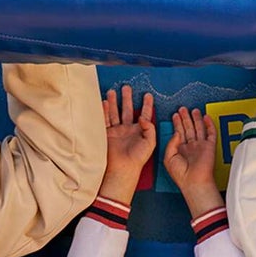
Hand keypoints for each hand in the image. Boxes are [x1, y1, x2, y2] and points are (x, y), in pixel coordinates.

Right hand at [98, 84, 154, 203]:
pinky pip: (105, 120)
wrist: (122, 169)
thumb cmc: (137, 158)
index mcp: (140, 131)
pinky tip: (104, 103)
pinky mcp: (107, 135)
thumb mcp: (150, 142)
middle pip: (127, 110)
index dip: (146, 105)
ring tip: (112, 91)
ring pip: (115, 113)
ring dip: (114, 102)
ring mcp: (116, 132)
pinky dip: (104, 111)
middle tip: (126, 87)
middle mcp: (127, 130)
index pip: (144, 114)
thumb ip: (150, 128)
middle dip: (126, 98)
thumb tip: (143, 118)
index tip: (147, 95)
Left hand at [163, 105, 216, 194]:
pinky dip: (209, 124)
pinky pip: (210, 132)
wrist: (193, 181)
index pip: (179, 133)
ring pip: (199, 128)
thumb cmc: (180, 174)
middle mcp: (190, 147)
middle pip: (188, 128)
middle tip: (182, 108)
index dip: (176, 123)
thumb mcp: (168, 158)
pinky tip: (206, 117)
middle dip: (185, 118)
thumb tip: (176, 132)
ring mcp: (200, 146)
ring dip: (196, 119)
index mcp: (180, 150)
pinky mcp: (210, 146)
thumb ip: (171, 143)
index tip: (174, 115)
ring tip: (193, 110)